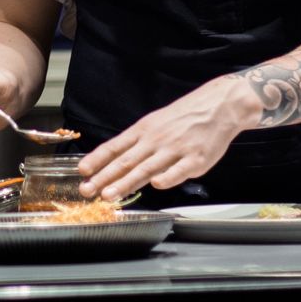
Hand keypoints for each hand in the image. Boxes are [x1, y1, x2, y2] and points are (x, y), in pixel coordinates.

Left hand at [77, 77, 259, 199]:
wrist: (218, 106)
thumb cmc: (183, 117)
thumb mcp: (154, 122)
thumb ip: (137, 142)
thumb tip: (114, 159)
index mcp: (144, 130)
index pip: (115, 146)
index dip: (97, 159)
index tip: (82, 170)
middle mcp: (156, 139)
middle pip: (126, 161)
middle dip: (104, 177)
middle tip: (88, 189)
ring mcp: (176, 150)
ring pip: (147, 168)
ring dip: (126, 183)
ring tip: (110, 194)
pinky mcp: (196, 159)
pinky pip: (179, 170)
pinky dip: (168, 177)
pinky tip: (156, 186)